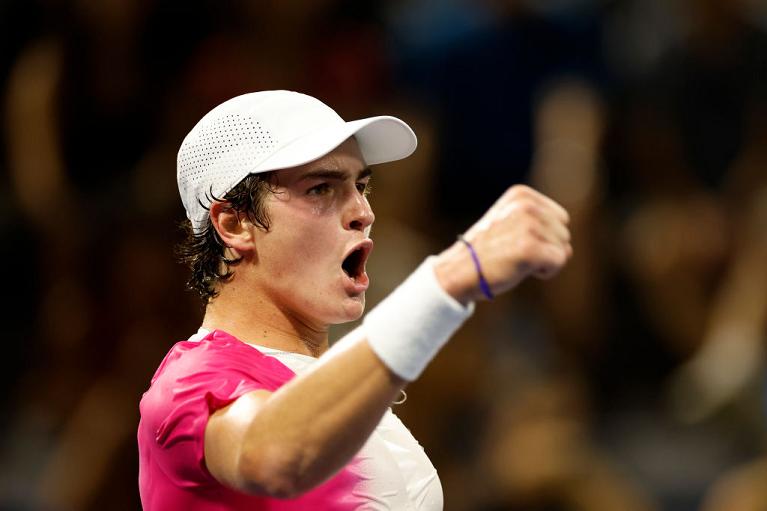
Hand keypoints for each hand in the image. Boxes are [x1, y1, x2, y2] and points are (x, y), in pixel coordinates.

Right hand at [435, 185, 571, 303]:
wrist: (458, 271)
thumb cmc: (484, 252)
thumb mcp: (507, 221)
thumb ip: (535, 220)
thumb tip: (567, 243)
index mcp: (521, 195)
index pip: (560, 218)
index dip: (545, 236)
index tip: (518, 241)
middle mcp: (526, 206)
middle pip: (564, 233)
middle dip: (546, 249)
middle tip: (516, 254)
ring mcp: (528, 226)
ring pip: (564, 249)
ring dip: (544, 261)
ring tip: (516, 261)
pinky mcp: (530, 248)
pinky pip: (559, 262)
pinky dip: (545, 272)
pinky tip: (523, 270)